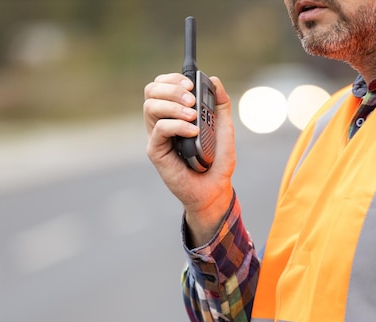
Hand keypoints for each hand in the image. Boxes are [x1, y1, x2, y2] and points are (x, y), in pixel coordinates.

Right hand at [143, 73, 235, 245]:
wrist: (215, 188)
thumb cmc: (217, 160)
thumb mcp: (224, 127)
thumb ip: (220, 104)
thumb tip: (214, 80)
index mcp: (174, 112)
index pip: (162, 85)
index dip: (173, 79)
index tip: (191, 84)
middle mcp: (162, 121)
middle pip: (151, 91)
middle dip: (171, 88)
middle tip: (192, 98)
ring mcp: (158, 136)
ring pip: (150, 107)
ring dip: (173, 105)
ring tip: (193, 115)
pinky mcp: (156, 151)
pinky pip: (159, 129)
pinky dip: (177, 125)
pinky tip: (192, 130)